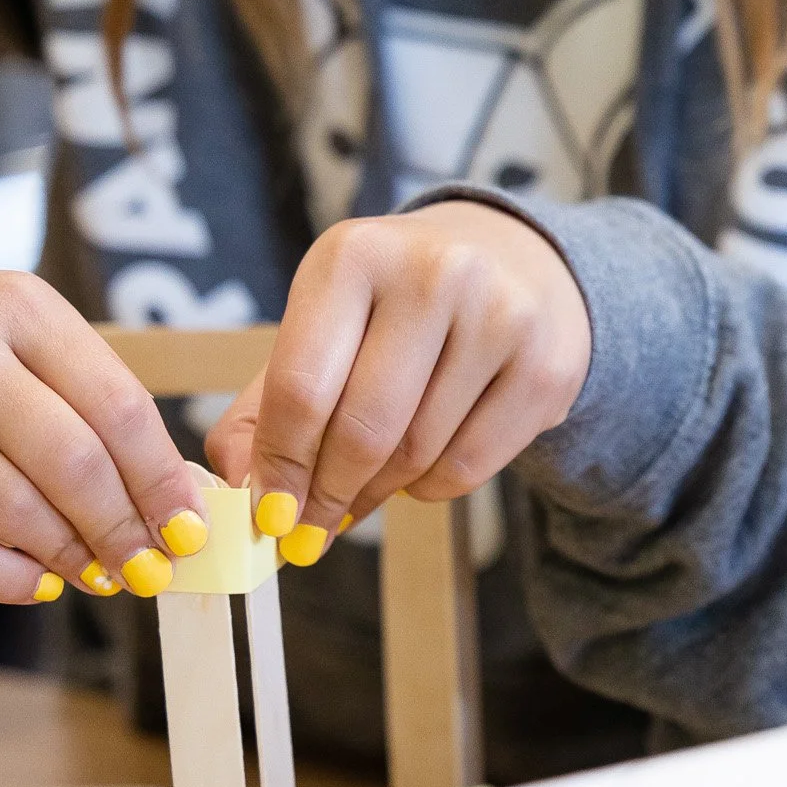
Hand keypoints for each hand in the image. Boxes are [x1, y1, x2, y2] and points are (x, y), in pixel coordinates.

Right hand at [0, 268, 204, 602]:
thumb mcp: (22, 331)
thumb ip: (94, 399)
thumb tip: (175, 497)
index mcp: (19, 308)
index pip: (118, 406)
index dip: (161, 479)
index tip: (190, 527)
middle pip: (72, 464)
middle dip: (124, 528)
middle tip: (151, 566)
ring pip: (13, 512)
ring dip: (69, 557)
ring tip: (98, 573)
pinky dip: (5, 578)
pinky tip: (38, 582)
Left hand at [204, 200, 589, 565]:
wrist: (515, 263)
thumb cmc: (395, 309)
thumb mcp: (322, 328)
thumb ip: (265, 409)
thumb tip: (240, 490)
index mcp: (355, 255)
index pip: (302, 387)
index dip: (279, 467)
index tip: (269, 517)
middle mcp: (433, 273)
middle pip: (362, 429)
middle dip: (327, 496)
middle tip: (311, 531)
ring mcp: (500, 317)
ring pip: (416, 454)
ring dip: (378, 494)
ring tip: (365, 489)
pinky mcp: (546, 366)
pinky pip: (469, 466)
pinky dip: (431, 488)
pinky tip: (422, 467)